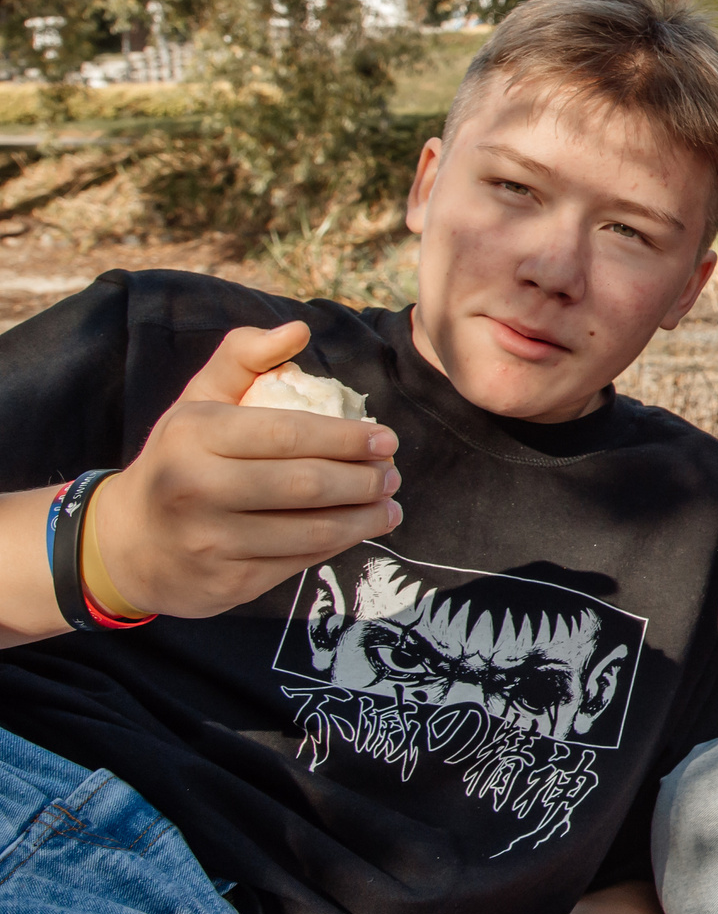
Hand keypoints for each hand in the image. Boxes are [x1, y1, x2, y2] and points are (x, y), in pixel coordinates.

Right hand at [93, 323, 400, 617]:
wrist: (127, 543)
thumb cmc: (179, 459)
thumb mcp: (198, 401)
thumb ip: (245, 358)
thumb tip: (299, 329)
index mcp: (194, 435)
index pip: (287, 433)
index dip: (347, 438)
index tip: (387, 440)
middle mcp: (196, 488)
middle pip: (305, 485)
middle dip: (364, 480)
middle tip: (393, 474)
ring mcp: (209, 541)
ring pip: (309, 531)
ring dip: (364, 518)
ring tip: (390, 504)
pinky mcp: (226, 583)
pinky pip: (298, 562)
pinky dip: (338, 544)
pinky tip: (359, 529)